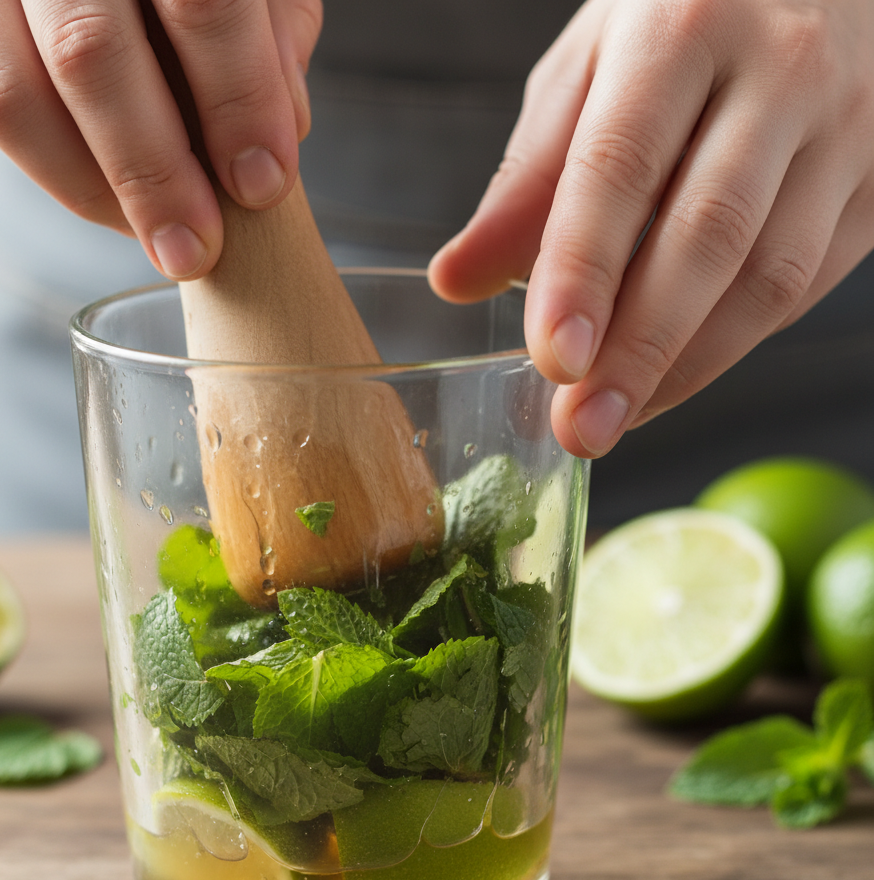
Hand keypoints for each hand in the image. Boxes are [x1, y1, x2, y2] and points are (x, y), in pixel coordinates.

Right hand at [0, 0, 321, 279]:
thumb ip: (269, 33)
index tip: (262, 185)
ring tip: (147, 231)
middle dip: (152, 173)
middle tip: (195, 248)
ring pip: (6, 95)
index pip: (200, 2)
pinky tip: (92, 180)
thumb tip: (278, 129)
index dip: (238, 101)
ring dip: (87, 189)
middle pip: (88, 54)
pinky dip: (35, 160)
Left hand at [429, 0, 873, 458]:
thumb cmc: (684, 19)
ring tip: (615, 420)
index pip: (623, 168)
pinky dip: (733, 344)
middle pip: (706, 236)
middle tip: (580, 428)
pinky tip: (671, 377)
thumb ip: (527, 181)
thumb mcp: (588, 70)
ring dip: (686, 366)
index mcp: (683, 26)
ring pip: (770, 275)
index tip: (552, 359)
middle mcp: (781, 70)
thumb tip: (457, 281)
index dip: (584, 272)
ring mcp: (849, 125)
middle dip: (637, 349)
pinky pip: (806, 283)